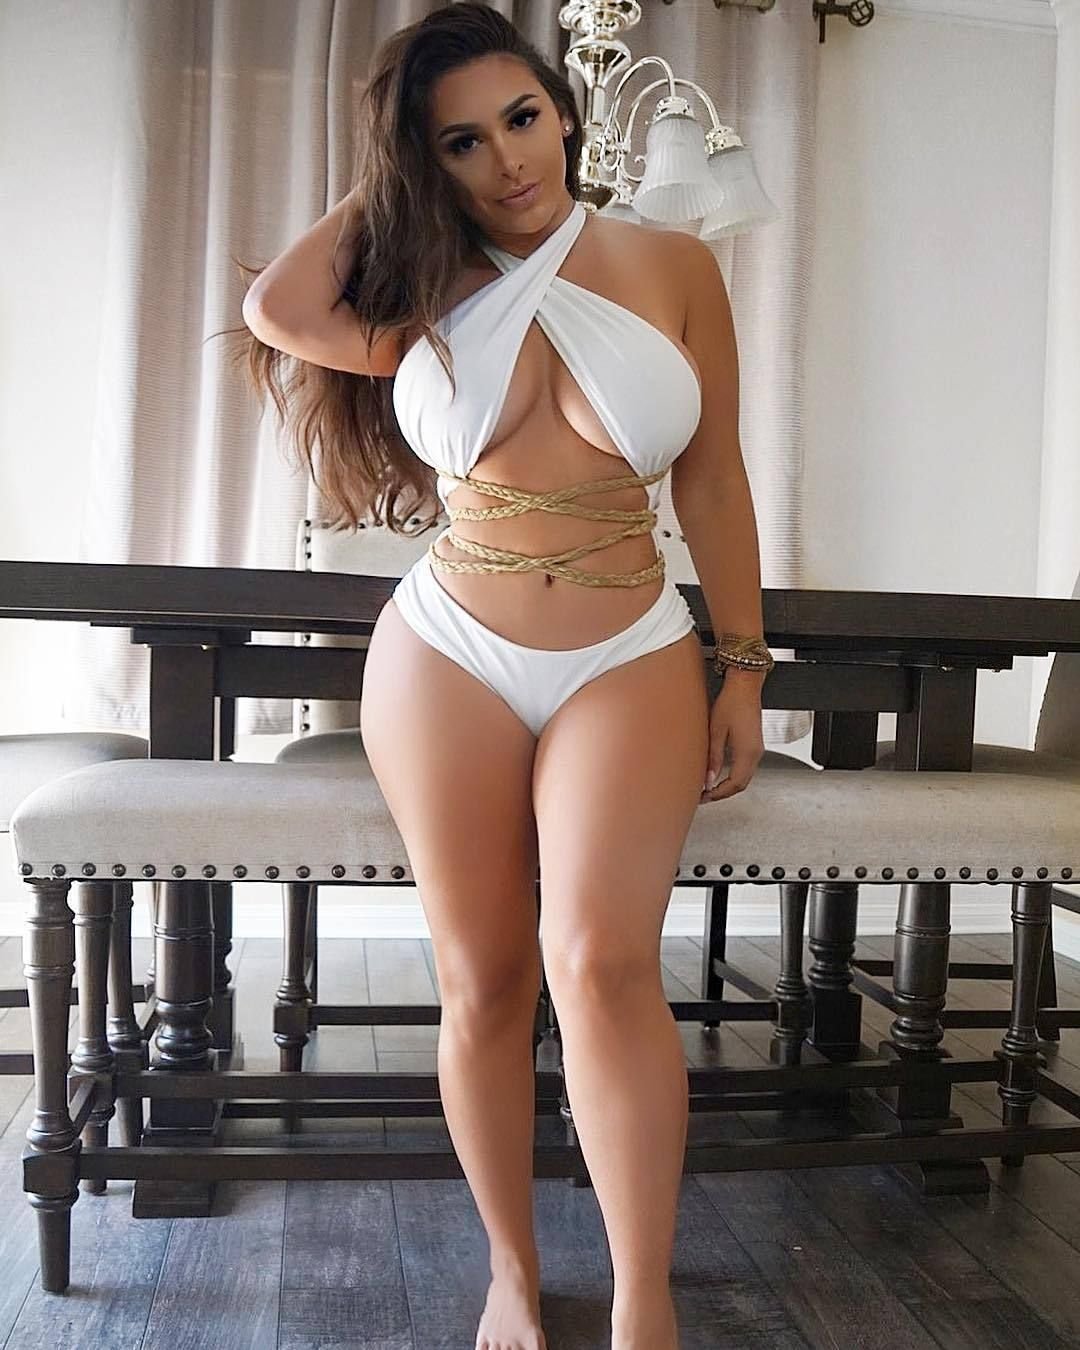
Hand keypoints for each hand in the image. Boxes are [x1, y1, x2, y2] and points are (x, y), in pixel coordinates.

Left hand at [700, 673, 765, 802]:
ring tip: (708, 787)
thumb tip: (708, 780)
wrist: (745, 685)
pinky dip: (732, 776)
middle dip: (722, 793)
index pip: (735, 784)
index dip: (718, 794)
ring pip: (744, 778)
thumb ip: (713, 757)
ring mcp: (757, 749)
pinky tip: (719, 774)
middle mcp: (756, 753)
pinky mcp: (754, 745)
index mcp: (747, 752)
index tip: (704, 797)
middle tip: (703, 796)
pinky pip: (745, 768)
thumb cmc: (732, 702)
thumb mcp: (716, 731)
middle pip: (741, 784)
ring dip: (727, 785)